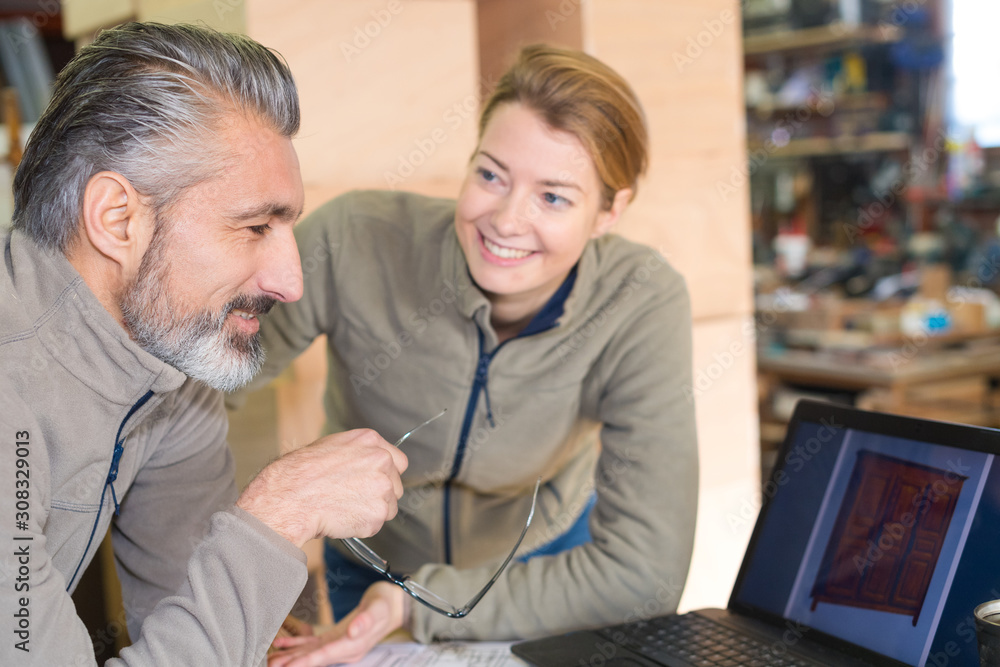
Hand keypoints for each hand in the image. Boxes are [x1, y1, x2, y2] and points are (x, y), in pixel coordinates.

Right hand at [237, 429, 407, 547]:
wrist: (289, 498)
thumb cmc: (300, 473)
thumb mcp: (330, 447)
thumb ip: (357, 453)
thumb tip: (365, 464)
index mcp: (371, 441)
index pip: (398, 462)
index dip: (385, 475)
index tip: (373, 483)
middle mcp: (382, 460)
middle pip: (396, 486)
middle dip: (379, 495)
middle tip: (352, 499)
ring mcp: (382, 487)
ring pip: (388, 507)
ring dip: (371, 512)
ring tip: (343, 508)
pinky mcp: (377, 513)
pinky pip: (376, 524)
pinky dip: (362, 527)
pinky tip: (341, 518)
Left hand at [268, 582, 409, 666]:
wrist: (392, 605)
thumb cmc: (385, 604)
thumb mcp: (378, 608)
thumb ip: (366, 619)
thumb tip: (353, 631)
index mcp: (355, 644)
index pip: (327, 654)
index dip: (307, 661)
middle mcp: (346, 649)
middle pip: (316, 659)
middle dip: (293, 663)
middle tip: (271, 666)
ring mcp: (340, 645)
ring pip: (311, 654)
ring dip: (291, 657)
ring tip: (272, 660)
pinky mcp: (335, 639)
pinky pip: (313, 645)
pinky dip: (297, 645)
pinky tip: (282, 644)